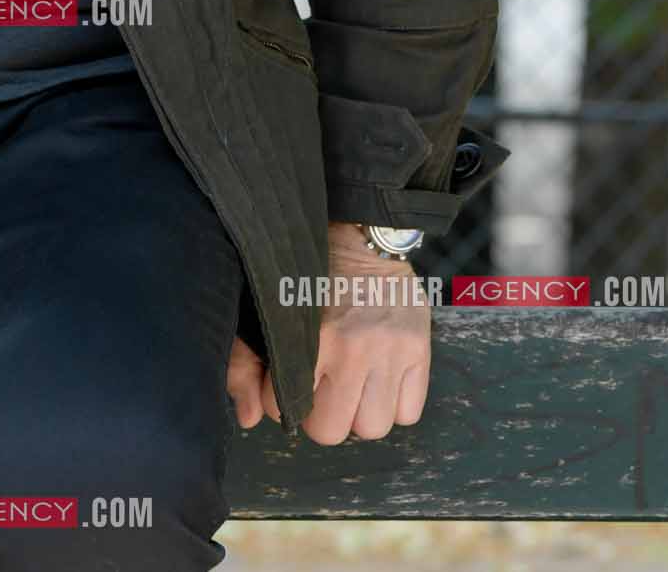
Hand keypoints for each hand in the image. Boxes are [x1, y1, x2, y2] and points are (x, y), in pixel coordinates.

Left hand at [225, 224, 430, 441]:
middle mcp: (353, 348)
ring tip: (355, 386)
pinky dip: (394, 405)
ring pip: (372, 428)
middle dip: (322, 416)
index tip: (288, 383)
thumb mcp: (272, 306)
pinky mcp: (419, 352)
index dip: (283, 401)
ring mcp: (390, 352)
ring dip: (360, 414)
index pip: (288, 408)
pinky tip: (381, 379)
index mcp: (311, 335)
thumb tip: (249, 419)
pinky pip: (407, 414)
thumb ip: (247, 359)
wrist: (365, 236)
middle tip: (324, 389)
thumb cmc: (312, 273)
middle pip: (331, 431)